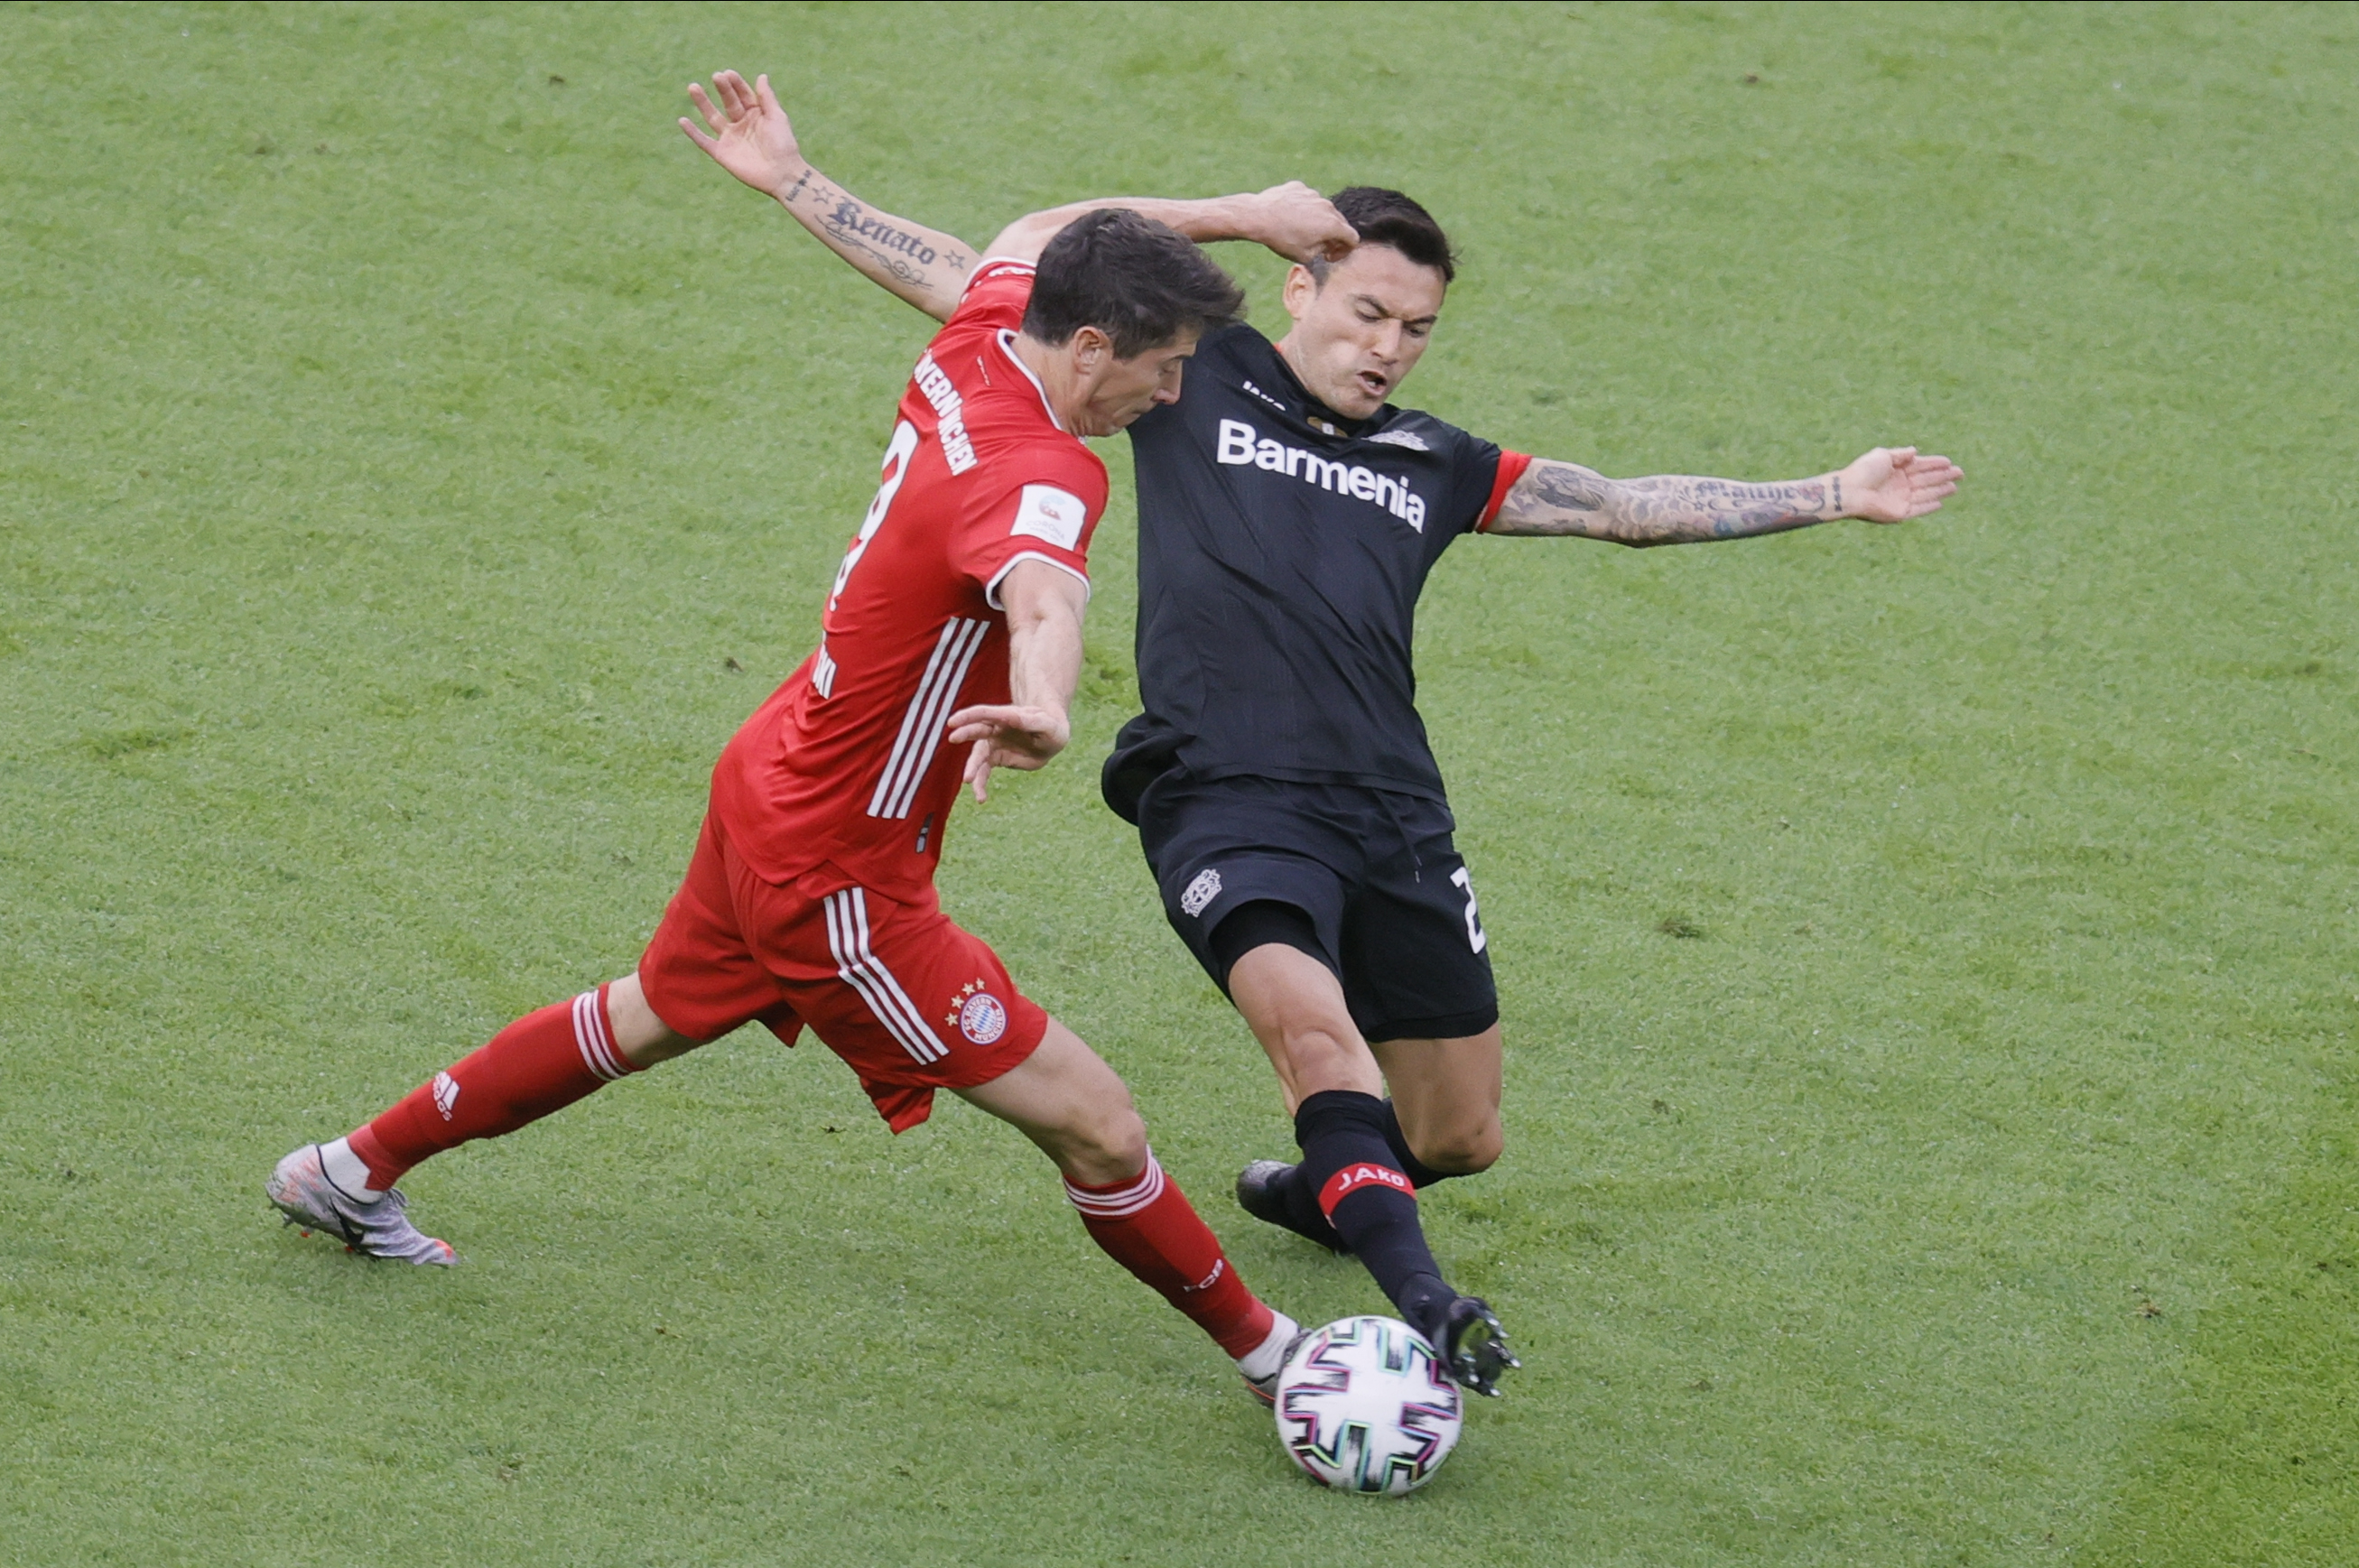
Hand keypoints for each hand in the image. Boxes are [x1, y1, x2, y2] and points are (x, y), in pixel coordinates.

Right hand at [680, 70, 803, 196]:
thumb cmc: (784, 145)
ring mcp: (730, 138)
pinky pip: (704, 142)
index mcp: (756, 114)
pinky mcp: (722, 154)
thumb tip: (761, 76)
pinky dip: (693, 133)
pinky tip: (682, 120)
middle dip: (722, 89)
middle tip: (716, 76)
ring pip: (712, 117)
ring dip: (702, 103)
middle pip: (728, 102)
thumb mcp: (777, 117)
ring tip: (693, 87)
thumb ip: (767, 97)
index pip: (742, 94)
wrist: (782, 173)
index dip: (735, 84)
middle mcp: (741, 124)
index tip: (728, 73)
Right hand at [944, 703, 1070, 801]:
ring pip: (978, 756)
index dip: (969, 716)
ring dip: (972, 768)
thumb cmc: (1051, 727)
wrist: (1051, 739)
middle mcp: (995, 728)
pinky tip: (981, 798)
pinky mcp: (995, 759)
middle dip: (965, 733)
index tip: (954, 722)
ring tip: (969, 781)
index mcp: (1007, 716)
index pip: (985, 713)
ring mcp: (993, 744)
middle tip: (953, 738)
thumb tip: (1014, 717)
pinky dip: (980, 785)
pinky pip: (983, 772)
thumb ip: (1032, 721)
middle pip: (976, 730)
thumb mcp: (1047, 725)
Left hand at [1251, 181, 1357, 263]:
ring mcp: (1313, 194)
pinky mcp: (1299, 187)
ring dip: (1318, 221)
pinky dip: (1303, 209)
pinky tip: (1289, 217)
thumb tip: (1325, 244)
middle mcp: (1327, 206)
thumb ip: (1322, 250)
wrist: (1258, 216)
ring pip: (1322, 209)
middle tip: (1319, 247)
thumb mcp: (1305, 256)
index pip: (1352, 238)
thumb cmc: (1281, 239)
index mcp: (1332, 225)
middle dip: (1333, 236)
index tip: (1329, 256)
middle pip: (1339, 222)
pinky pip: (1307, 199)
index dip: (1345, 251)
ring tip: (1299, 231)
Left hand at [1836, 446, 1963, 523]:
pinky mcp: (1899, 514)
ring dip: (1940, 490)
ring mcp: (1900, 500)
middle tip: (1960, 473)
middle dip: (1943, 476)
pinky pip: (1918, 510)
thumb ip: (1900, 454)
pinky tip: (1940, 502)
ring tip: (1955, 486)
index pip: (1920, 466)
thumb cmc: (1864, 471)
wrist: (1851, 491)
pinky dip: (1929, 507)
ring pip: (1925, 494)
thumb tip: (1915, 451)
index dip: (1934, 464)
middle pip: (1926, 480)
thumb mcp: (1883, 456)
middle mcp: (1900, 485)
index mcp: (1896, 470)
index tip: (1948, 461)